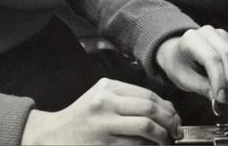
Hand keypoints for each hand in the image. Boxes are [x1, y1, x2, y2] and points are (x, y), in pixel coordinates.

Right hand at [21, 79, 180, 144]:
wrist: (51, 135)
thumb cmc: (81, 118)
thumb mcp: (101, 98)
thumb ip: (128, 99)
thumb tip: (165, 110)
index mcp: (108, 87)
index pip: (148, 95)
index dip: (167, 109)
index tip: (175, 118)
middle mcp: (105, 102)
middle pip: (150, 109)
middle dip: (170, 122)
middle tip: (176, 132)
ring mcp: (102, 124)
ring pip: (145, 128)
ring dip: (162, 137)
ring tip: (166, 142)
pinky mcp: (101, 144)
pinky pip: (134, 145)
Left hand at [155, 26, 227, 105]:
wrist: (177, 53)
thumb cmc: (180, 65)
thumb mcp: (184, 79)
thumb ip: (202, 88)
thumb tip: (220, 100)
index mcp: (191, 39)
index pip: (211, 58)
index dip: (219, 79)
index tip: (222, 98)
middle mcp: (207, 32)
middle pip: (227, 54)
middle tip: (227, 99)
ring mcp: (220, 33)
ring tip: (227, 93)